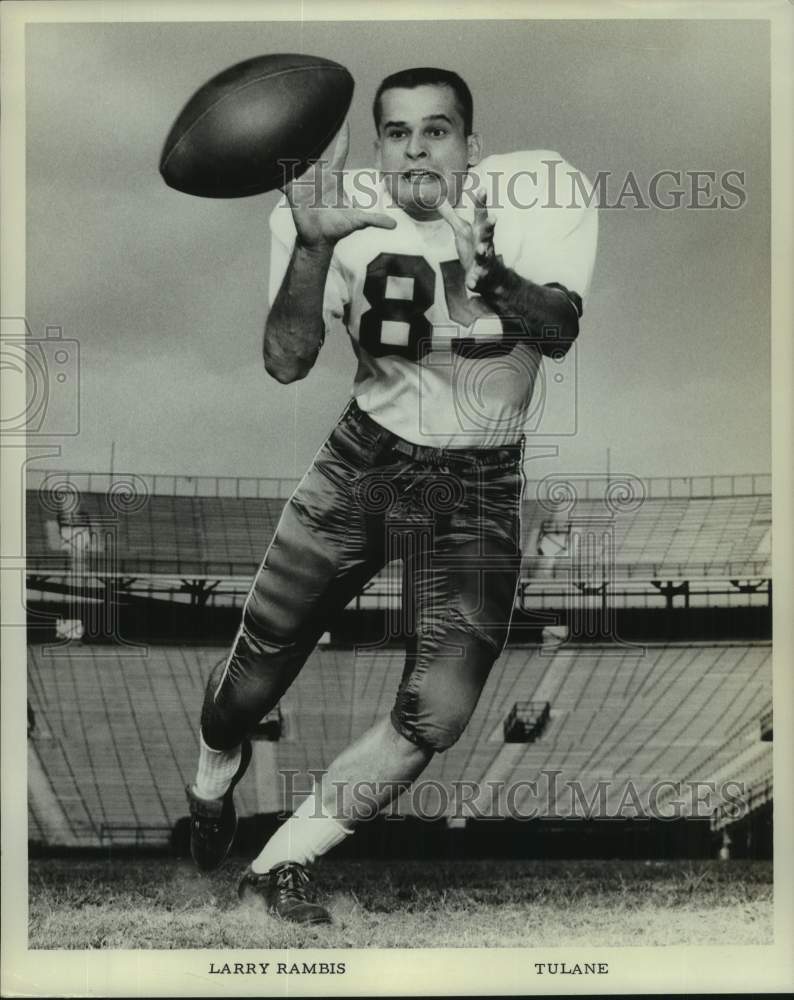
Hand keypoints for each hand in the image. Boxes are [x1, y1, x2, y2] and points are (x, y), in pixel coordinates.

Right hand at [280, 122, 395, 250]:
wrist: (319, 240)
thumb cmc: (339, 228)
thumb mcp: (358, 222)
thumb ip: (374, 220)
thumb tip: (394, 224)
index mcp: (334, 178)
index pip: (340, 152)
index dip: (343, 137)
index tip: (345, 121)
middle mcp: (318, 176)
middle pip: (315, 152)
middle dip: (310, 137)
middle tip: (307, 117)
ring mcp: (304, 184)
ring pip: (296, 162)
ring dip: (291, 152)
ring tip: (284, 135)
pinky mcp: (292, 193)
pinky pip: (281, 180)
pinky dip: (274, 173)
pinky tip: (265, 162)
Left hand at [437, 188, 497, 291]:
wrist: (488, 277)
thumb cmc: (474, 249)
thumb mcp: (462, 232)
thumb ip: (452, 217)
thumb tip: (440, 200)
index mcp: (480, 232)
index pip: (481, 215)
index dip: (481, 202)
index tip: (483, 189)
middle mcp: (485, 244)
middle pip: (488, 233)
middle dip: (490, 226)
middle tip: (494, 218)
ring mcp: (484, 261)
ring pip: (485, 256)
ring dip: (483, 252)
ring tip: (481, 249)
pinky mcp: (480, 276)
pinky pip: (478, 278)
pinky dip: (475, 279)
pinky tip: (471, 281)